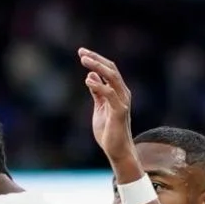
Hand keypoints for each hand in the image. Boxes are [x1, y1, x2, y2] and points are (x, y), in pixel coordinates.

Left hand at [79, 47, 136, 164]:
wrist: (117, 151)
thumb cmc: (109, 131)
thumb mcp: (100, 107)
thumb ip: (97, 92)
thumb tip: (91, 76)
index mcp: (118, 91)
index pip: (109, 69)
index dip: (96, 59)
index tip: (82, 52)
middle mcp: (123, 93)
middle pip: (111, 69)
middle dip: (96, 59)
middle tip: (81, 52)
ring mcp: (122, 101)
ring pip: (112, 77)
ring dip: (98, 67)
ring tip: (84, 60)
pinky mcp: (119, 111)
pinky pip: (110, 94)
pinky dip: (99, 85)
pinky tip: (88, 80)